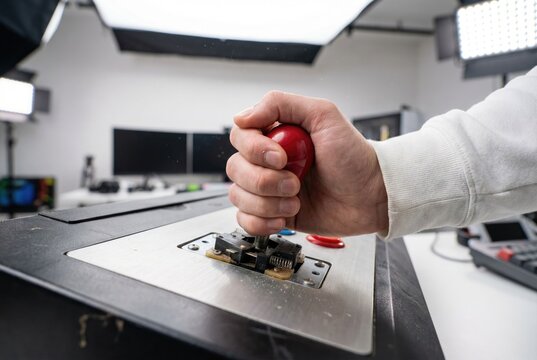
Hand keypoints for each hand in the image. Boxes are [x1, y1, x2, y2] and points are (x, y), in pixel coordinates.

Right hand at [226, 91, 387, 235]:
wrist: (370, 197)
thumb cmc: (353, 157)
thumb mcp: (324, 115)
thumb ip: (281, 104)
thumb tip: (242, 116)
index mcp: (275, 135)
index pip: (241, 136)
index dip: (254, 150)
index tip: (281, 158)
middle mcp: (267, 161)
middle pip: (235, 169)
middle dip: (265, 181)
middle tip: (295, 183)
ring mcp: (268, 189)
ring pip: (238, 196)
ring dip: (267, 203)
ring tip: (295, 201)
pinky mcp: (272, 213)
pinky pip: (245, 220)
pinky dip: (261, 222)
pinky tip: (284, 217)